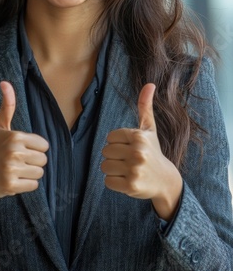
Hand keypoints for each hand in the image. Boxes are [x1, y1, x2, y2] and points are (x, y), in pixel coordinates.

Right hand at [0, 81, 48, 217]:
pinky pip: (33, 186)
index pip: (44, 145)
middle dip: (32, 162)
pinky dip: (25, 185)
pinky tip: (12, 180)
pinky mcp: (10, 185)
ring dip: (29, 175)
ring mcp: (11, 169)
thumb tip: (5, 82)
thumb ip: (8, 105)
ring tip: (14, 171)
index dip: (34, 148)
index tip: (20, 149)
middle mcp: (14, 152)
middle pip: (43, 160)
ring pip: (39, 173)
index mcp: (16, 136)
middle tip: (16, 162)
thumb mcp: (0, 126)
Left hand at [101, 84, 182, 220]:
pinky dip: (114, 183)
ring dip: (113, 170)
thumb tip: (149, 84)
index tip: (130, 148)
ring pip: (104, 166)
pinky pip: (108, 181)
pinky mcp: (131, 186)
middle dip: (114, 157)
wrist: (166, 180)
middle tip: (129, 161)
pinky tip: (128, 181)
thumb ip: (145, 107)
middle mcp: (138, 152)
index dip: (117, 143)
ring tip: (128, 170)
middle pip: (105, 152)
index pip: (110, 137)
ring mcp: (135, 170)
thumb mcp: (149, 129)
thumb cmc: (153, 151)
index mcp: (139, 136)